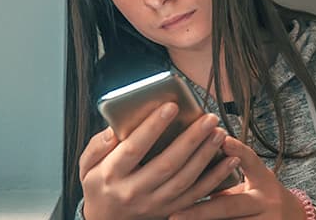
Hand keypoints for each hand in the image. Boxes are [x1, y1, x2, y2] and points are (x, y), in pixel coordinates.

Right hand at [79, 103, 241, 219]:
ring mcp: (155, 203)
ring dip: (206, 156)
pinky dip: (216, 178)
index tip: (171, 106)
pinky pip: (197, 195)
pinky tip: (229, 160)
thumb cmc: (100, 185)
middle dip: (191, 139)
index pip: (134, 148)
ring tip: (219, 132)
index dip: (153, 127)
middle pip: (167, 164)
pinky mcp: (171, 210)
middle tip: (208, 118)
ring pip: (185, 180)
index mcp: (112, 175)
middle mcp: (135, 191)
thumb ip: (97, 145)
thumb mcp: (86, 166)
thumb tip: (115, 129)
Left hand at [167, 136, 306, 219]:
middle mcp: (266, 203)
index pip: (251, 161)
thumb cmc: (265, 196)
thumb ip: (229, 175)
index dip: (238, 150)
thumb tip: (195, 164)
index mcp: (264, 181)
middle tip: (175, 215)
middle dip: (200, 212)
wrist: (294, 219)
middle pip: (230, 206)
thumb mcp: (254, 181)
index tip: (223, 140)